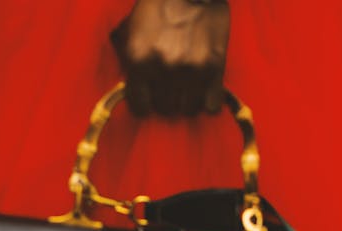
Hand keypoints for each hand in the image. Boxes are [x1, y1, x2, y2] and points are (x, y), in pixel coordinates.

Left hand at [111, 0, 229, 117]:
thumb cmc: (159, 5)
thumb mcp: (131, 28)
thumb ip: (127, 58)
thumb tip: (130, 87)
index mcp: (139, 59)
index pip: (140, 107)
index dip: (145, 103)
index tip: (149, 99)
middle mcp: (164, 68)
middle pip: (165, 109)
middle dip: (166, 100)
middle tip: (170, 88)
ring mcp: (191, 70)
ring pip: (188, 110)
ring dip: (187, 101)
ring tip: (187, 88)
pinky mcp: (214, 68)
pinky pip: (211, 105)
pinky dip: (208, 100)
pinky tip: (204, 89)